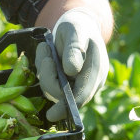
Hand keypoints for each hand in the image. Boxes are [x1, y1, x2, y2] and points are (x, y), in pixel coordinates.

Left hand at [34, 8, 108, 124]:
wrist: (78, 25)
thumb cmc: (79, 27)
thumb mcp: (76, 32)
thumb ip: (75, 49)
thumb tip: (72, 71)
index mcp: (96, 72)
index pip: (82, 95)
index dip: (67, 106)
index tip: (51, 114)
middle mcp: (87, 82)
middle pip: (65, 95)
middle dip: (49, 79)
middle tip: (46, 56)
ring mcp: (75, 83)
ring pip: (53, 89)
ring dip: (45, 70)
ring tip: (47, 48)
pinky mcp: (64, 81)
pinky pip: (48, 81)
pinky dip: (43, 68)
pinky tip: (47, 52)